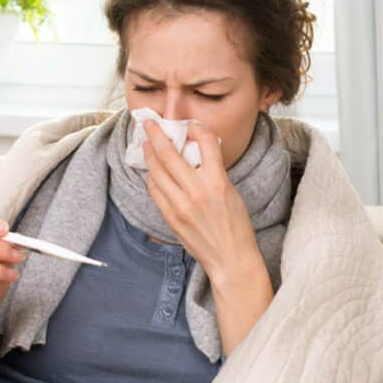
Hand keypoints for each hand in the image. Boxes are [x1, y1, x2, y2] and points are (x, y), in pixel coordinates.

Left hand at [142, 120, 262, 282]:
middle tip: (148, 124)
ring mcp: (180, 205)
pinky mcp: (170, 217)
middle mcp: (197, 191)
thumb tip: (195, 154)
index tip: (190, 126)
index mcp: (218, 181)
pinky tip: (153, 171)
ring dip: (149, 154)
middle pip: (169, 153)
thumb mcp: (231, 192)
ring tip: (147, 145)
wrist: (230, 258)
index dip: (196, 128)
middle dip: (156, 134)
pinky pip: (155, 190)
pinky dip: (153, 177)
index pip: (205, 142)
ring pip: (156, 171)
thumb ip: (213, 172)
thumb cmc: (235, 226)